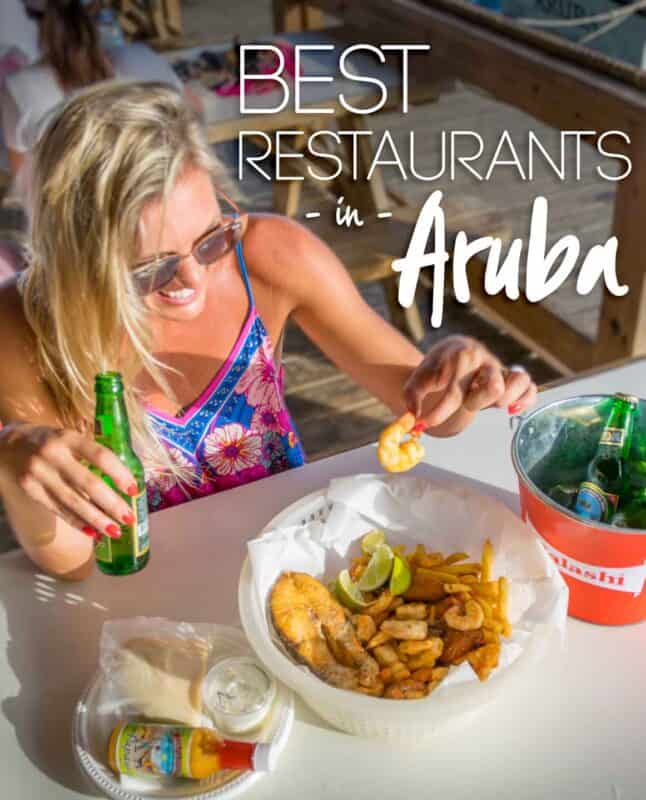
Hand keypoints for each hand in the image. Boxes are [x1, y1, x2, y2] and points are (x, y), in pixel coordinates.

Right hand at [0, 423, 138, 540]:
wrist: (9, 443)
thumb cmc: (52, 442)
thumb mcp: (71, 438)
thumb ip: (92, 455)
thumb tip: (125, 482)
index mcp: (69, 438)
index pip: (100, 456)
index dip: (119, 474)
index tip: (134, 490)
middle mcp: (53, 455)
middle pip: (88, 484)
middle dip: (111, 504)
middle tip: (129, 518)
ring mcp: (39, 473)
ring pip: (73, 501)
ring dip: (96, 520)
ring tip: (115, 531)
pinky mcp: (29, 490)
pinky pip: (58, 510)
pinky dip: (77, 522)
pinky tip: (92, 532)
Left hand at [403, 336, 536, 433]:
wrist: (449, 355)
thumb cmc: (434, 370)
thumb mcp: (417, 379)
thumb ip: (411, 396)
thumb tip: (414, 416)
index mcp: (461, 355)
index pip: (455, 389)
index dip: (440, 412)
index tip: (425, 424)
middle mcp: (485, 359)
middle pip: (494, 387)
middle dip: (476, 403)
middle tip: (465, 404)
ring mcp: (500, 368)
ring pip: (519, 380)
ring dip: (506, 399)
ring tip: (492, 406)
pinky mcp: (511, 379)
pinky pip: (530, 387)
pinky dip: (526, 400)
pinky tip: (511, 410)